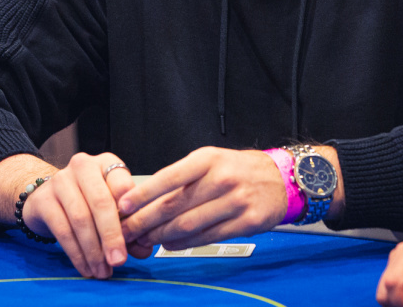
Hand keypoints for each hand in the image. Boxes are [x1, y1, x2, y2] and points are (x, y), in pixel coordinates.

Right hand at [20, 152, 134, 279]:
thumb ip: (129, 227)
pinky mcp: (43, 200)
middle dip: (112, 236)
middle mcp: (83, 166)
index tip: (138, 235)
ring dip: (94, 251)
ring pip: (81, 218)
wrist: (45, 197)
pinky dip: (77, 253)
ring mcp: (60, 181)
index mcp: (106, 164)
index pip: (123, 184)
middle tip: (119, 261)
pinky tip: (86, 268)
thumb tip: (145, 251)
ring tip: (103, 271)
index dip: (131, 211)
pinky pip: (63, 230)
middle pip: (101, 202)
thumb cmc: (86, 200)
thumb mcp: (110, 208)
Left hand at [117, 147, 287, 251]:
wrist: (279, 178)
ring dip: (162, 235)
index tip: (123, 206)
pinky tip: (171, 244)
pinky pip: (207, 237)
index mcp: (208, 159)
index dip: (142, 194)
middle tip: (128, 230)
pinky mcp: (245, 222)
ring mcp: (235, 201)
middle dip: (145, 221)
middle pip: (174, 205)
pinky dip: (185, 243)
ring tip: (147, 239)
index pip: (167, 178)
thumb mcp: (210, 160)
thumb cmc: (238, 169)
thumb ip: (182, 178)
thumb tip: (147, 199)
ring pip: (188, 224)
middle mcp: (221, 178)